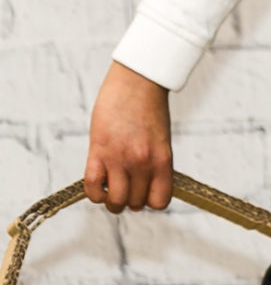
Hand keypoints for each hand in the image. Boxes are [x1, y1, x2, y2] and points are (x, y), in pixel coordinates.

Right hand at [86, 61, 173, 212]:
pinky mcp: (98, 151)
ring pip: (115, 201)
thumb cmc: (149, 108)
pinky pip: (93, 187)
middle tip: (124, 188)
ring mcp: (120, 158)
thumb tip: (143, 186)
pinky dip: (94, 193)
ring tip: (110, 189)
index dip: (149, 201)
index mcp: (163, 160)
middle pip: (135, 203)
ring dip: (111, 201)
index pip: (160, 200)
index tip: (143, 193)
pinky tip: (98, 186)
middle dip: (128, 200)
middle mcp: (143, 163)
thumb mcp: (160, 139)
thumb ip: (154, 163)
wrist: (138, 81)